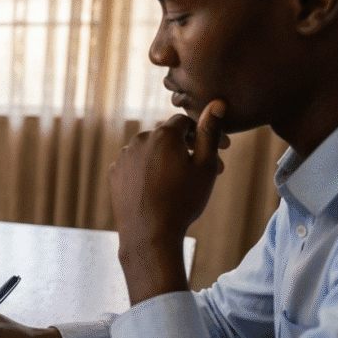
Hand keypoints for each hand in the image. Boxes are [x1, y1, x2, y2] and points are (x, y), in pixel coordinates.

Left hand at [108, 100, 227, 303]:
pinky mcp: (114, 173)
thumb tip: (216, 103)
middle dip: (189, 149)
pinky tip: (161, 188)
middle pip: (168, 137)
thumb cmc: (182, 201)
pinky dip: (149, 171)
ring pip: (151, 151)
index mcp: (163, 135)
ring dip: (168, 160)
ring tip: (184, 182)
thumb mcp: (205, 167)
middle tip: (210, 170)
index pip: (186, 122)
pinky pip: (136, 165)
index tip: (223, 149)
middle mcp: (139, 140)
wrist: (149, 234)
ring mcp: (123, 157)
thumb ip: (210, 132)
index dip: (204, 133)